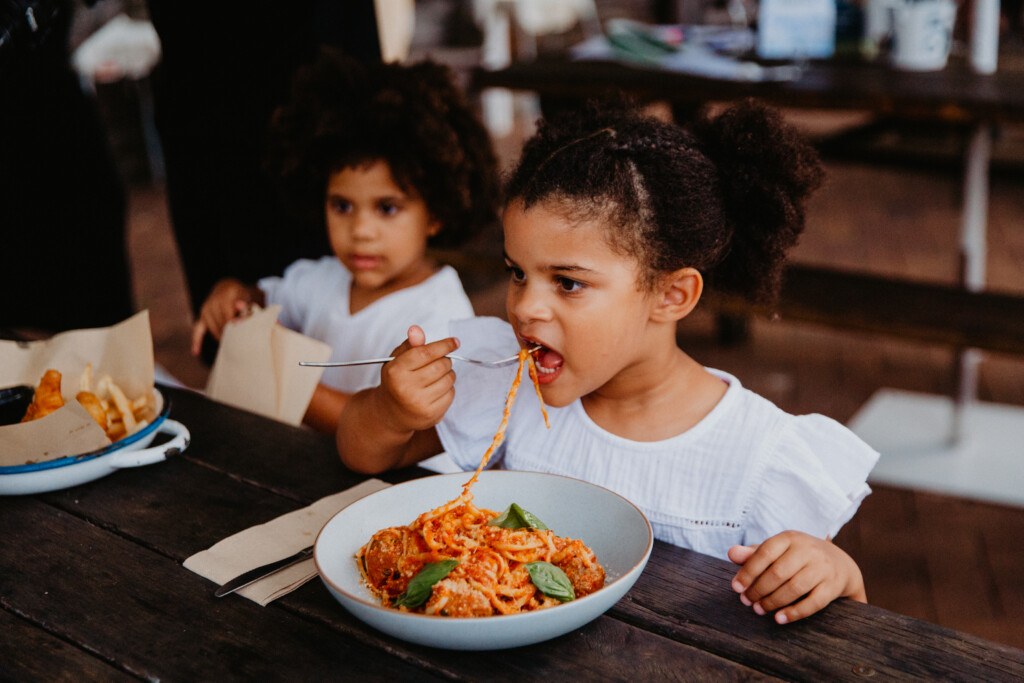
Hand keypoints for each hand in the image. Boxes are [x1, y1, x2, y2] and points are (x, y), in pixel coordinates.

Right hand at [190, 279, 260, 354]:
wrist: (227, 289)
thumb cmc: (241, 297)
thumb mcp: (246, 299)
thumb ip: (245, 305)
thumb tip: (241, 307)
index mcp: (226, 295)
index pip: (228, 315)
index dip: (234, 326)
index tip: (240, 336)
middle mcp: (213, 301)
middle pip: (220, 323)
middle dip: (229, 333)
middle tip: (239, 341)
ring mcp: (205, 309)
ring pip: (213, 328)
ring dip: (221, 336)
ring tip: (231, 342)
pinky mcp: (201, 317)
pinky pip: (198, 330)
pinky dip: (197, 340)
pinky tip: (196, 352)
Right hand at [373, 325, 459, 433]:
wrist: (390, 413)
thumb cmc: (397, 381)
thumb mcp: (397, 361)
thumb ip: (409, 345)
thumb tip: (416, 329)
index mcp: (395, 371)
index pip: (426, 352)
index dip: (443, 345)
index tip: (455, 342)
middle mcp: (406, 388)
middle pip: (440, 365)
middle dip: (445, 360)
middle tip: (440, 362)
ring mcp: (419, 403)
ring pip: (449, 379)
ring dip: (448, 374)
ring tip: (437, 376)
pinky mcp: (431, 414)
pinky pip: (451, 394)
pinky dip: (448, 388)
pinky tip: (437, 390)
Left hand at [728, 531, 865, 624]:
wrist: (839, 563)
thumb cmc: (798, 557)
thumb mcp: (778, 550)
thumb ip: (754, 553)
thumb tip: (731, 553)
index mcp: (790, 538)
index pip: (765, 552)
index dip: (748, 571)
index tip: (736, 588)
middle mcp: (808, 550)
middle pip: (778, 573)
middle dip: (758, 590)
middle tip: (747, 601)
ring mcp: (822, 568)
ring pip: (794, 588)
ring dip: (773, 602)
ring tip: (759, 609)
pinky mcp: (833, 586)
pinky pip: (813, 603)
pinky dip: (794, 612)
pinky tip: (779, 618)